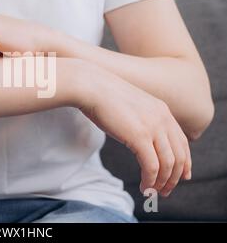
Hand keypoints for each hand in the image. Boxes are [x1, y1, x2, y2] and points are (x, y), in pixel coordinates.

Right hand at [80, 64, 191, 196]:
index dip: (185, 162)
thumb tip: (138, 135)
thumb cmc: (103, 95)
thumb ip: (141, 118)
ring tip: (153, 191)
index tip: (182, 176)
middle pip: (180, 155)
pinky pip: (152, 166)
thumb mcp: (131, 105)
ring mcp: (152, 127)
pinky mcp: (139, 137)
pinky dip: (150, 180)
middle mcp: (162, 119)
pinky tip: (143, 186)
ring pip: (168, 164)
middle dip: (175, 177)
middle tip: (165, 190)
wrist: (91, 85)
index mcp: (162, 111)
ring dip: (163, 182)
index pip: (183, 142)